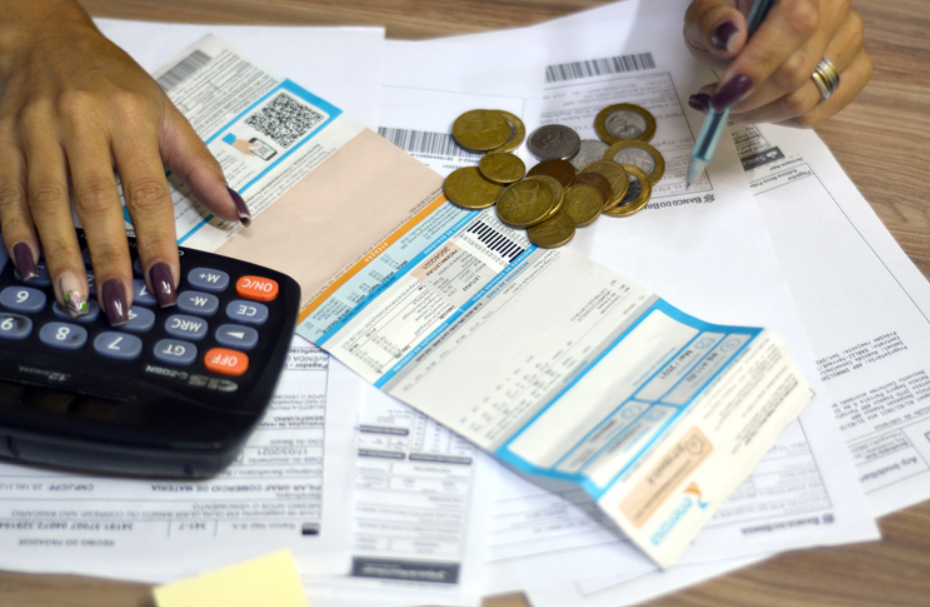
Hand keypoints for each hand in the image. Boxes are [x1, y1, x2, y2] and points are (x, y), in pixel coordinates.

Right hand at [0, 0, 247, 324]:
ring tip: (75, 298)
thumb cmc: (114, 82)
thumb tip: (237, 212)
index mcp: (130, 117)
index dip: (158, 241)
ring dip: (60, 254)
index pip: (148, 190)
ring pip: (45, 200)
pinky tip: (28, 265)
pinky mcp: (1, 136)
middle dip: (107, 258)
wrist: (44, 38)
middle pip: (95, 200)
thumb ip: (199, 167)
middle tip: (118, 305)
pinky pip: (6, 189)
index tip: (165, 283)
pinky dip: (15, 229)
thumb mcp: (165, 114)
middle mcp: (81, 121)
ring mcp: (36, 128)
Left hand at [683, 0, 872, 126]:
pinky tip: (762, 108)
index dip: (758, 64)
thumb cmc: (728, 13)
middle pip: (797, 69)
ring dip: (762, 112)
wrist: (750, 16)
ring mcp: (850, 36)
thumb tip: (731, 39)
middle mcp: (836, 5)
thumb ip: (712, 21)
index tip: (724, 93)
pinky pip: (823, 108)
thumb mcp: (706, 10)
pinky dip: (785, 119)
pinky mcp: (856, 65)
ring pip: (808, 96)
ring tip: (734, 103)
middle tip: (718, 102)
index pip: (795, 22)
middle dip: (750, 97)